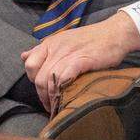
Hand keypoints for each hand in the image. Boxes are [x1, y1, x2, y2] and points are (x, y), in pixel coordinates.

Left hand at [21, 13, 139, 111]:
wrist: (115, 33)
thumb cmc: (91, 39)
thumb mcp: (63, 40)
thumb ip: (43, 50)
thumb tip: (24, 56)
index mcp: (50, 43)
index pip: (30, 64)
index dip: (34, 81)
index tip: (43, 90)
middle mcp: (56, 48)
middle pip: (38, 76)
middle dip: (42, 95)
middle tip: (50, 105)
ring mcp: (69, 53)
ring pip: (48, 79)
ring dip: (51, 97)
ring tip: (57, 106)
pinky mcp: (82, 60)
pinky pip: (64, 77)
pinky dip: (62, 90)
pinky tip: (66, 98)